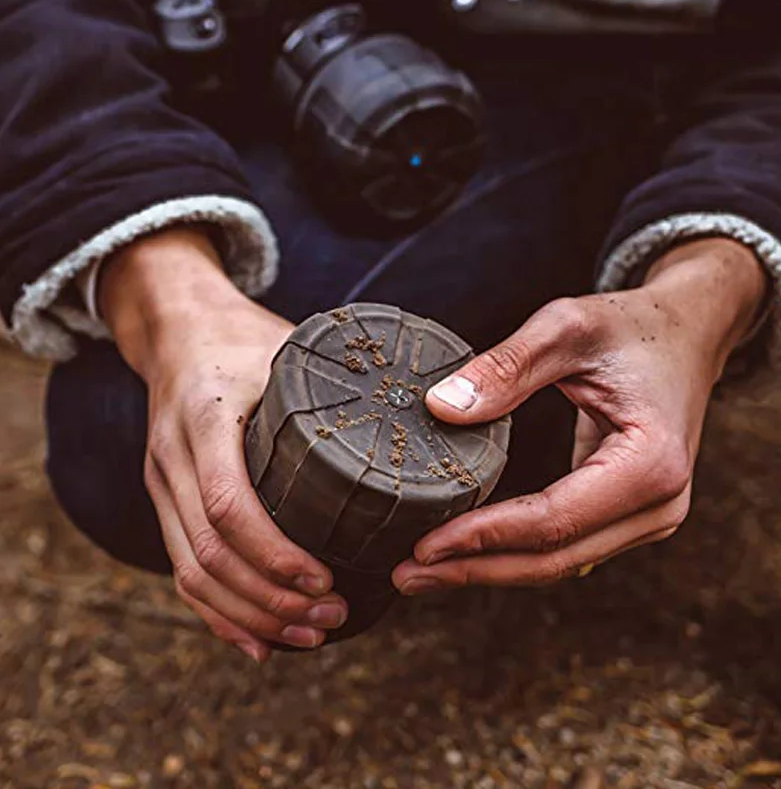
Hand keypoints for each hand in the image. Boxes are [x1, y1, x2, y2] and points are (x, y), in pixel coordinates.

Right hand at [101, 228, 347, 660]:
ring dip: (249, 615)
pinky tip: (257, 640)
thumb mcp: (286, 346)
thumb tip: (430, 408)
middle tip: (333, 619)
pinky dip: (216, 613)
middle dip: (271, 600)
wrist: (177, 328)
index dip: (277, 554)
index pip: (230, 505)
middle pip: (209, 554)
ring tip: (308, 636)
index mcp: (206, 415)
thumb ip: (337, 381)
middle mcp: (173, 455)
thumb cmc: (244, 337)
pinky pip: (180, 567)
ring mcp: (161, 480)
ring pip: (191, 572)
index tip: (327, 580)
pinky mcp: (166, 497)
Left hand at [393, 238, 767, 594]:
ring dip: (491, 569)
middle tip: (408, 576)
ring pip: (559, 562)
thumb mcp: (568, 327)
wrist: (689, 333)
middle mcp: (660, 505)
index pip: (552, 520)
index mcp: (650, 464)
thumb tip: (441, 407)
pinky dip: (514, 551)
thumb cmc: (633, 327)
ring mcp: (650, 516)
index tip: (423, 546)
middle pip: (554, 559)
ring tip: (425, 572)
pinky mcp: (630, 513)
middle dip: (476, 570)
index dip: (483, 538)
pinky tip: (469, 550)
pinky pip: (566, 544)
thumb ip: (506, 366)